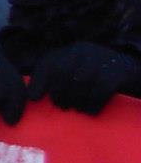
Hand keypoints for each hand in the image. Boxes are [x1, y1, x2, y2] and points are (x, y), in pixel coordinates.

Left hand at [24, 42, 140, 116]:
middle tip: (62, 107)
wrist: (130, 70)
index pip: (48, 63)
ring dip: (76, 100)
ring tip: (76, 109)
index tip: (34, 99)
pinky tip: (90, 112)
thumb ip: (55, 80)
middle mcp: (85, 51)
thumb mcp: (76, 73)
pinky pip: (101, 89)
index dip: (38, 81)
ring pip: (81, 81)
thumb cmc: (97, 76)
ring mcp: (102, 59)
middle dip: (59, 93)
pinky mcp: (117, 72)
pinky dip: (93, 104)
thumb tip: (32, 97)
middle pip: (63, 72)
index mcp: (72, 51)